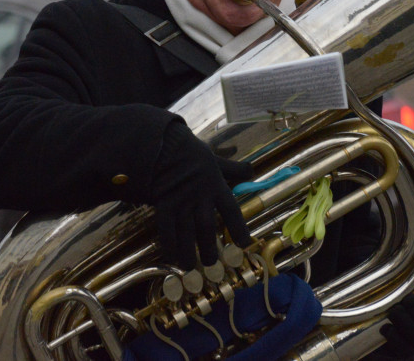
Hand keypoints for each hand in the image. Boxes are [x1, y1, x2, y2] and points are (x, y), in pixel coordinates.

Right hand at [149, 122, 252, 269]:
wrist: (162, 144)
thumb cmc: (190, 152)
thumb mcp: (215, 159)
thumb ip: (232, 169)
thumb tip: (251, 170)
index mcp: (215, 185)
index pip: (231, 210)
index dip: (238, 228)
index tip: (245, 243)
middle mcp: (200, 196)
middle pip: (207, 227)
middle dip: (209, 247)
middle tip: (211, 263)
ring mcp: (181, 201)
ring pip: (187, 232)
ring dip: (189, 252)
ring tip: (191, 268)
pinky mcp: (163, 203)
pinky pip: (167, 228)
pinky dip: (170, 244)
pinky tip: (172, 257)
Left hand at [378, 287, 413, 360]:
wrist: (383, 327)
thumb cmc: (399, 300)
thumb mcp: (409, 289)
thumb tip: (412, 262)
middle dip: (413, 306)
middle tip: (404, 299)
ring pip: (413, 332)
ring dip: (400, 317)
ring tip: (393, 310)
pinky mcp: (402, 352)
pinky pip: (398, 343)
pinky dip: (390, 331)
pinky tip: (385, 327)